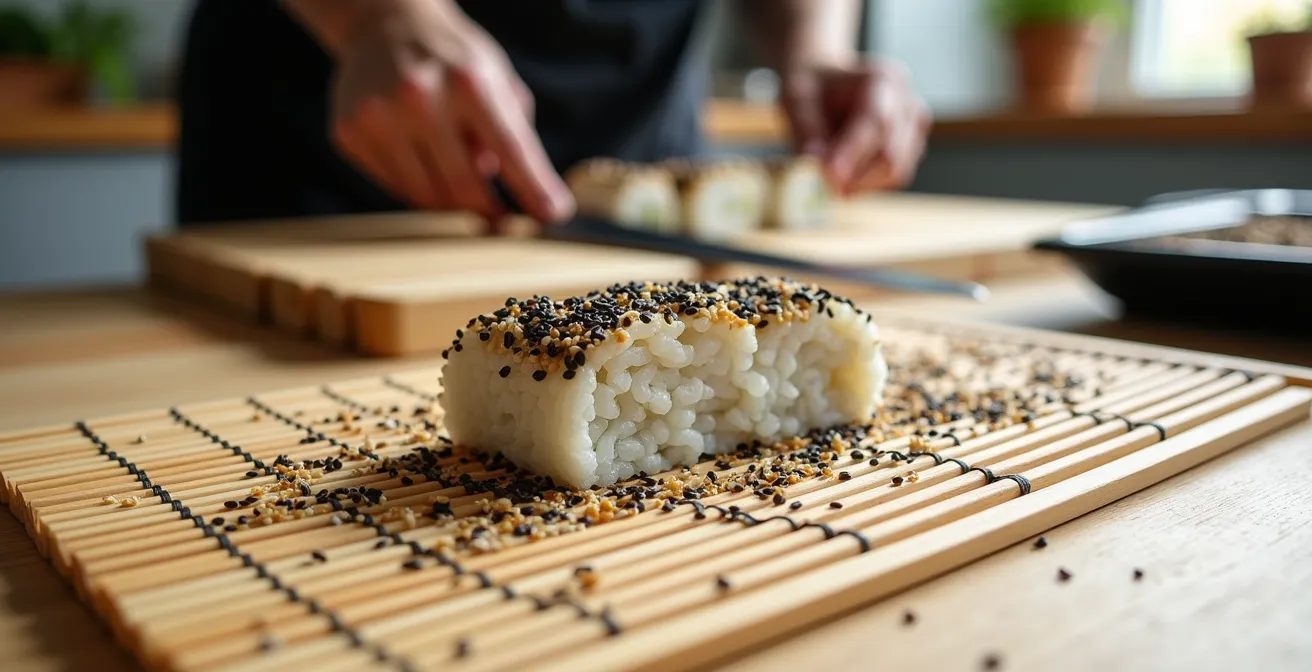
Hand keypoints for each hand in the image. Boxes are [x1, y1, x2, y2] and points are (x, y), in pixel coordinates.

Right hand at [329, 0, 573, 222]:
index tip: (553, 214)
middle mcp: (419, 98)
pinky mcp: (349, 133)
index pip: (511, 150)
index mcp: (468, 82)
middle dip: (488, 212)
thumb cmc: (452, 59)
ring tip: (461, 185)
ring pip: (425, 196)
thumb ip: (513, 132)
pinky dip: (416, 186)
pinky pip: (394, 185)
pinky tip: (422, 161)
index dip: (534, 188)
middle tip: (501, 223)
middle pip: (464, 186)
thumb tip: (521, 191)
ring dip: (450, 203)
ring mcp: (378, 117)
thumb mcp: (497, 79)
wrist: (384, 24)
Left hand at [780, 59, 930, 194]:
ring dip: (860, 184)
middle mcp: (907, 102)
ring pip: (897, 171)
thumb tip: (819, 163)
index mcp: (882, 79)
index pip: (876, 122)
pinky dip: (868, 184)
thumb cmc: (814, 90)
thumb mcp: (797, 100)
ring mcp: (915, 126)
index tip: (830, 177)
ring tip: (829, 178)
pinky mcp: (913, 148)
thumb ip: (807, 131)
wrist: (830, 85)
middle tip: (822, 187)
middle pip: (892, 152)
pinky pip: (895, 178)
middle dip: (856, 177)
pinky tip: (845, 175)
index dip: (854, 153)